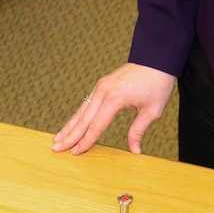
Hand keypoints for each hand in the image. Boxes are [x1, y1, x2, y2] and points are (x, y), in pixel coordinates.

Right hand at [52, 63, 175, 154]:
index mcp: (114, 99)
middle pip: (82, 119)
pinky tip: (71, 124)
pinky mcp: (101, 85)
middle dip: (69, 135)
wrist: (157, 59)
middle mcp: (103, 92)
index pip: (96, 126)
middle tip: (56, 148)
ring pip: (81, 111)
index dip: (85, 141)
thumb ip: (138, 131)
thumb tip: (134, 150)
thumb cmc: (157, 84)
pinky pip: (86, 104)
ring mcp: (100, 87)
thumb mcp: (152, 110)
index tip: (75, 152)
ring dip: (68, 126)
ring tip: (56, 138)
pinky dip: (77, 116)